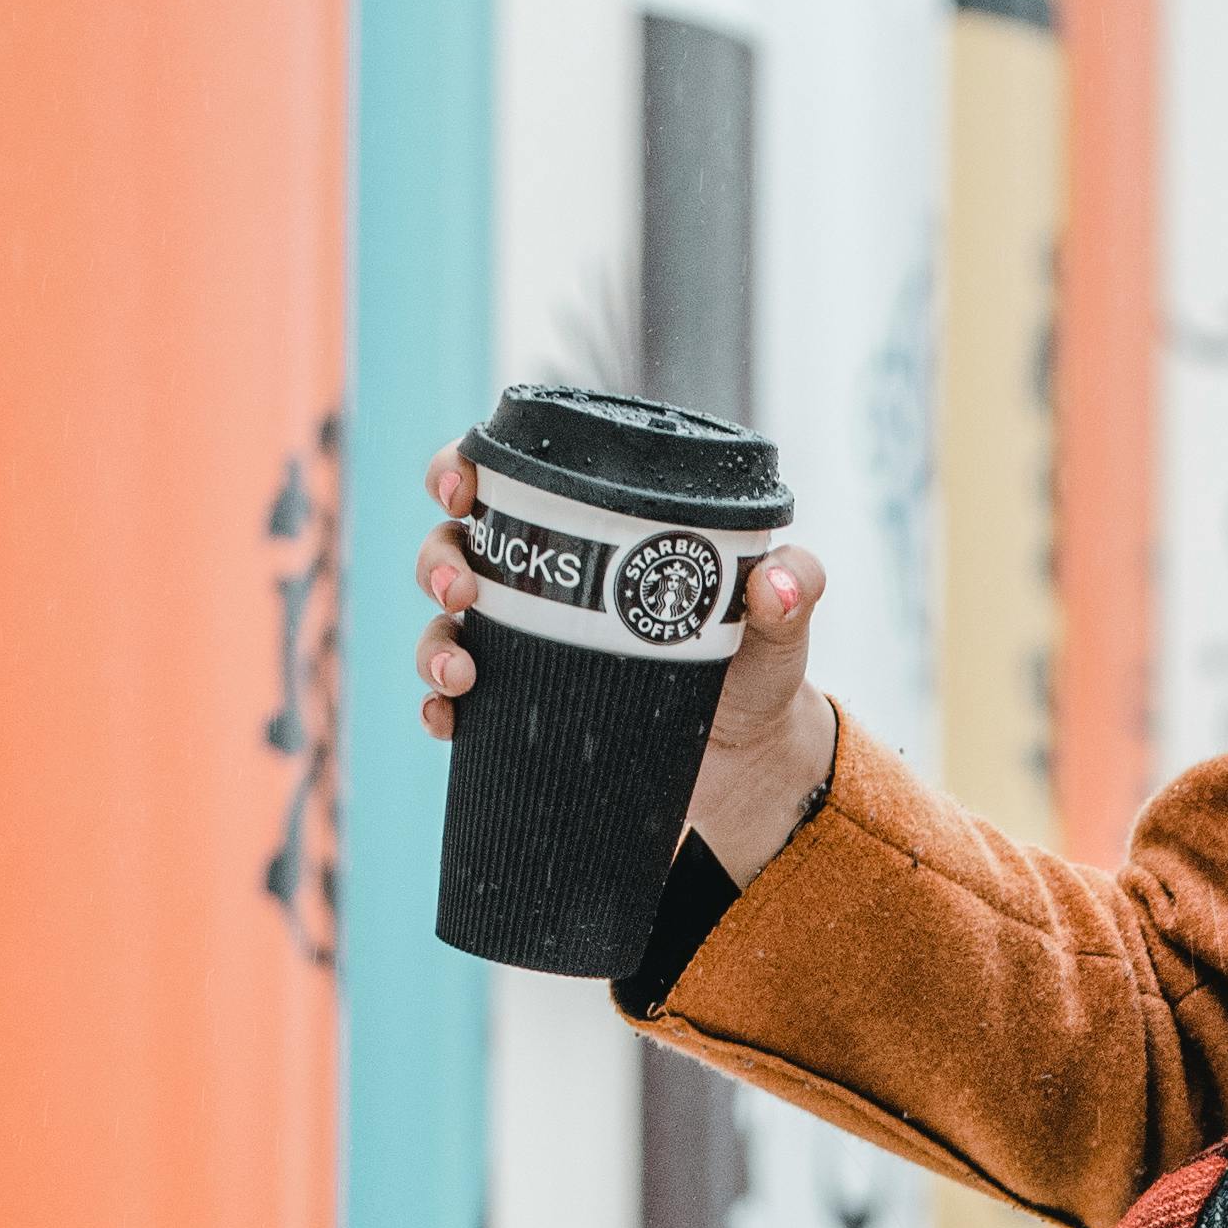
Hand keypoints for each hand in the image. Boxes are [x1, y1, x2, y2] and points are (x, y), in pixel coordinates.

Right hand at [416, 444, 839, 891]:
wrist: (750, 758)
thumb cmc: (755, 664)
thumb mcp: (777, 623)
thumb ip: (794, 587)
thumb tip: (780, 583)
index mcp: (586, 534)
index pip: (503, 482)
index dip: (458, 470)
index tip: (459, 487)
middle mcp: (541, 585)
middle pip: (454, 549)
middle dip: (437, 561)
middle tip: (459, 589)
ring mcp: (525, 649)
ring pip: (446, 629)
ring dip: (433, 646)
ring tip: (460, 675)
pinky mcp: (524, 713)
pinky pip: (460, 707)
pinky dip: (440, 712)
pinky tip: (447, 722)